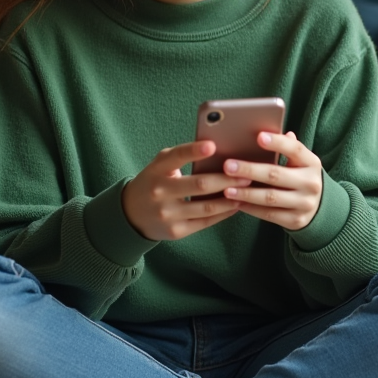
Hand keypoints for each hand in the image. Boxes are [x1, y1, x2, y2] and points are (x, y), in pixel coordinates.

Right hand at [122, 140, 252, 240]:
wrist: (131, 214)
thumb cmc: (154, 181)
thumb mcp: (160, 165)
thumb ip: (182, 156)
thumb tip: (218, 150)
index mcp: (157, 170)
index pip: (176, 157)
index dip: (194, 151)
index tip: (213, 145)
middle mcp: (160, 192)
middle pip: (200, 185)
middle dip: (227, 179)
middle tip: (247, 174)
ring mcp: (168, 214)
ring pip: (206, 207)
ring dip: (230, 198)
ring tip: (247, 190)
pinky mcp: (176, 231)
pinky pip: (206, 222)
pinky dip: (224, 213)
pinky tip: (236, 206)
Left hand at [221, 131, 323, 229]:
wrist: (319, 207)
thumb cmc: (300, 177)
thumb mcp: (299, 162)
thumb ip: (285, 148)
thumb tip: (264, 132)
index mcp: (311, 163)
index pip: (295, 149)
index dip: (277, 142)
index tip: (258, 136)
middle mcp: (311, 183)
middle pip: (276, 174)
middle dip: (250, 170)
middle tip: (228, 166)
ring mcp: (304, 203)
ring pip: (270, 197)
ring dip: (246, 193)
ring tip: (227, 189)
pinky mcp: (296, 220)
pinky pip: (269, 214)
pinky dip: (251, 209)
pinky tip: (237, 203)